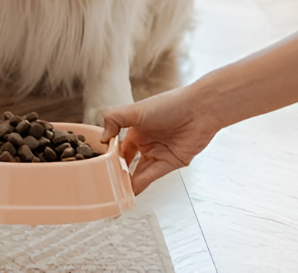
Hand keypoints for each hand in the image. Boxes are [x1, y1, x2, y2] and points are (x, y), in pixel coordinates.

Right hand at [100, 85, 219, 194]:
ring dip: (127, 182)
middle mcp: (146, 142)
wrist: (200, 111)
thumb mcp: (135, 110)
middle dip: (117, 172)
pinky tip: (130, 191)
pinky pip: (152, 176)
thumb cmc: (170, 105)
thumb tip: (102, 137)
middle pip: (127, 161)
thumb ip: (114, 119)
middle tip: (105, 183)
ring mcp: (158, 153)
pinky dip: (141, 185)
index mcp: (136, 128)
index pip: (118, 146)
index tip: (98, 166)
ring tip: (114, 192)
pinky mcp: (171, 163)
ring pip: (138, 172)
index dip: (108, 155)